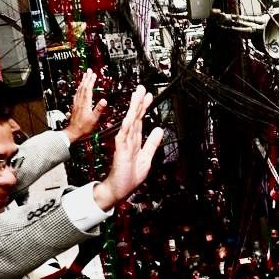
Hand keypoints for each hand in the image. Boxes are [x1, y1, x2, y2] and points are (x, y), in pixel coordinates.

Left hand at [63, 70, 107, 143]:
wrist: (73, 132)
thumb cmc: (83, 127)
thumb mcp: (94, 119)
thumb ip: (99, 109)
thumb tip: (104, 100)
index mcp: (85, 103)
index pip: (88, 89)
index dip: (91, 81)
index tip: (93, 74)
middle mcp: (80, 102)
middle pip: (82, 87)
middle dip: (86, 78)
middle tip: (88, 71)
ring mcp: (76, 104)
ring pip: (79, 90)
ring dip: (82, 82)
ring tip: (84, 76)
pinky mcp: (75, 106)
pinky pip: (77, 94)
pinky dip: (79, 89)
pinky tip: (79, 89)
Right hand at [92, 86, 164, 211]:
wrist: (118, 190)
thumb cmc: (129, 176)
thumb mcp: (146, 158)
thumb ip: (152, 143)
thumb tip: (160, 129)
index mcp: (135, 140)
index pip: (140, 120)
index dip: (144, 107)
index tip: (149, 95)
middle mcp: (129, 139)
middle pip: (135, 117)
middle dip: (138, 102)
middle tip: (142, 88)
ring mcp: (124, 144)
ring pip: (129, 123)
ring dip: (133, 109)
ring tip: (136, 96)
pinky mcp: (120, 152)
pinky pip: (123, 137)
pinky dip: (127, 126)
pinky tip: (129, 117)